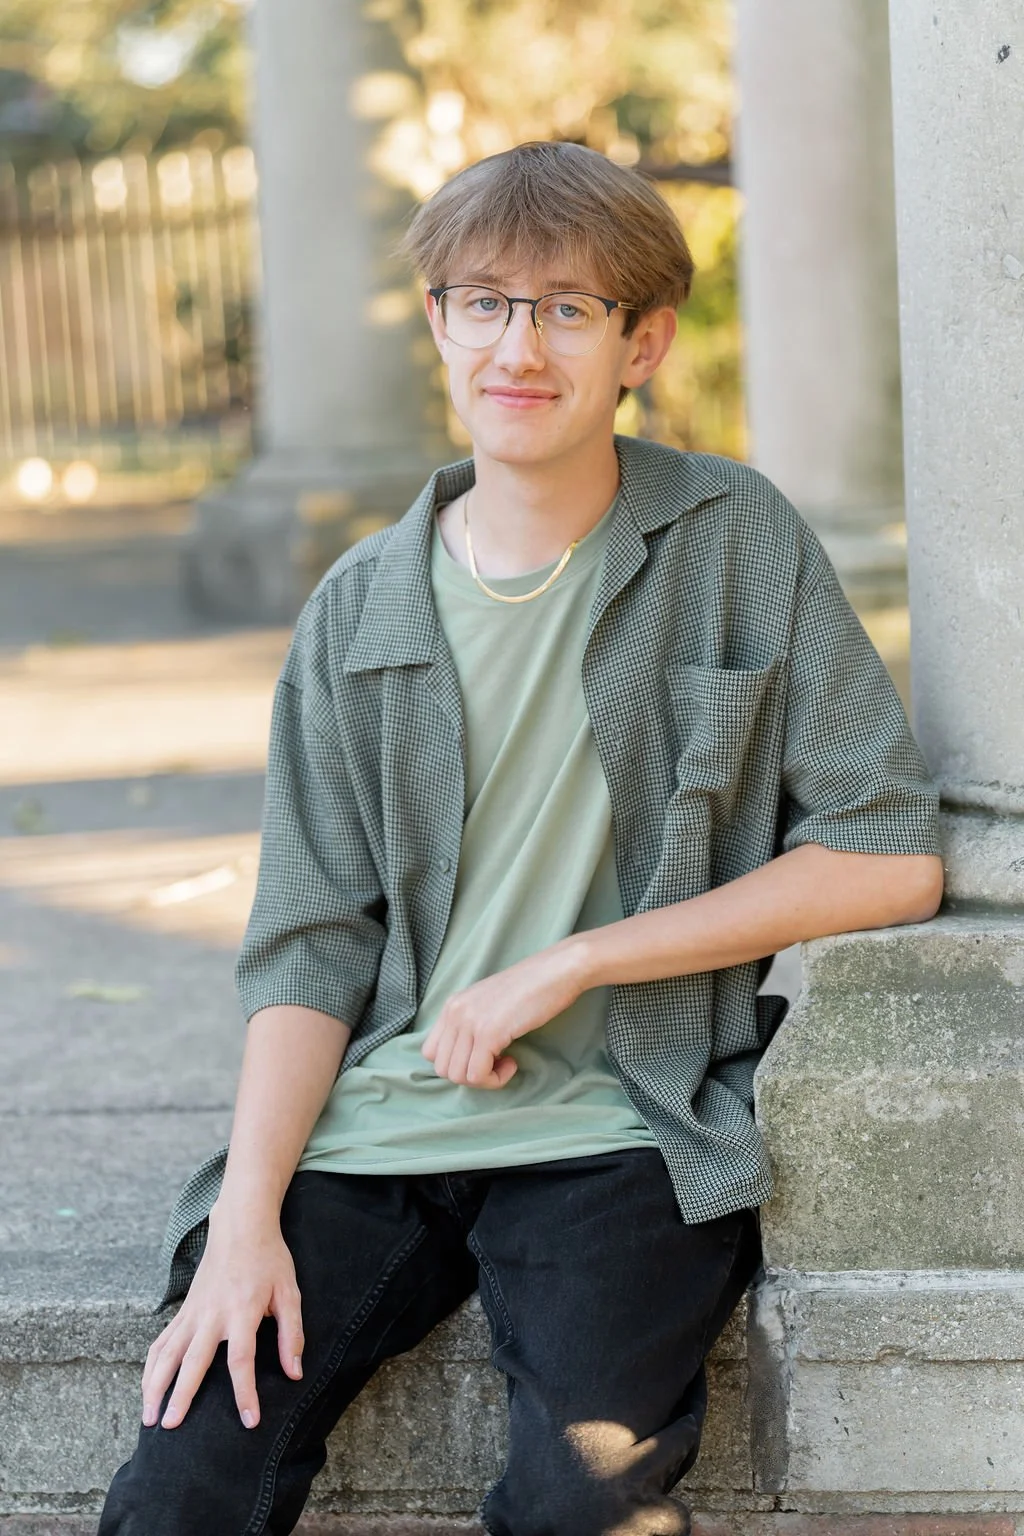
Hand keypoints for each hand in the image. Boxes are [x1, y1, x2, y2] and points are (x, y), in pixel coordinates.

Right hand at [141, 1203, 303, 1430]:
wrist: (241, 1226)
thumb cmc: (269, 1259)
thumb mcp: (289, 1293)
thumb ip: (292, 1334)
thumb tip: (294, 1372)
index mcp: (242, 1310)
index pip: (241, 1359)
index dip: (245, 1392)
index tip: (249, 1420)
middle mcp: (213, 1313)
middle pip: (193, 1360)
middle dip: (181, 1395)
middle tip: (171, 1427)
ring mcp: (193, 1311)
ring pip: (167, 1353)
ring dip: (155, 1385)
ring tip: (148, 1418)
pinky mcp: (184, 1309)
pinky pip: (162, 1341)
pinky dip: (151, 1366)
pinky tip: (147, 1388)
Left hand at [421, 940, 586, 1088]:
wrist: (557, 971)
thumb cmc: (531, 988)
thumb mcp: (489, 1002)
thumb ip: (472, 1022)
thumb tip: (467, 1057)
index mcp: (452, 1005)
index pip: (430, 1052)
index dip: (456, 1063)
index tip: (482, 1056)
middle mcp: (455, 1012)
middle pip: (443, 1068)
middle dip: (470, 1075)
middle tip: (496, 1063)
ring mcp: (470, 1022)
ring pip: (458, 1076)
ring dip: (484, 1079)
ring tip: (506, 1062)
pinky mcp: (489, 1032)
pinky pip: (478, 1075)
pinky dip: (496, 1079)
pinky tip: (513, 1062)